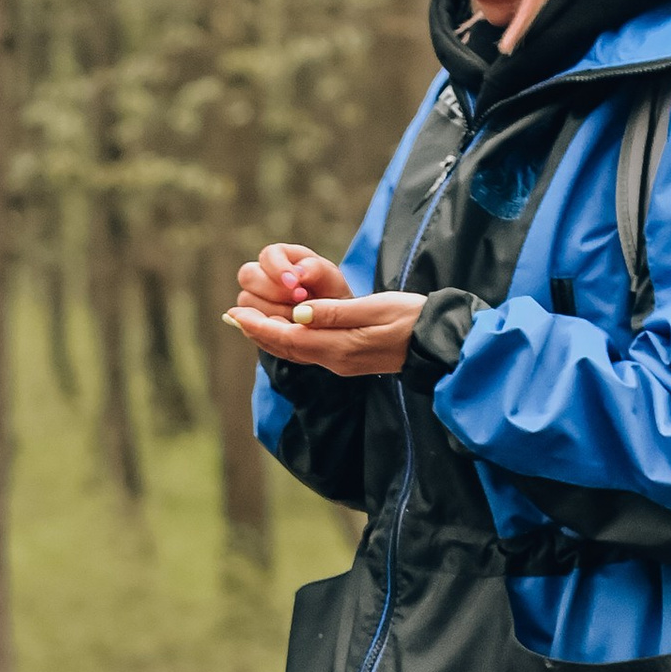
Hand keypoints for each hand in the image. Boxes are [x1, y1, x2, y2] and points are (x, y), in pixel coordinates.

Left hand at [226, 245, 422, 380]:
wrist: (437, 343)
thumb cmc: (412, 319)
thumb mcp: (375, 309)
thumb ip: (336, 313)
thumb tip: (299, 313)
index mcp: (340, 348)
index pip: (290, 338)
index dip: (260, 327)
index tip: (237, 313)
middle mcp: (335, 360)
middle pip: (287, 348)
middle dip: (258, 332)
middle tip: (232, 315)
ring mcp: (341, 362)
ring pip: (296, 351)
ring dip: (270, 337)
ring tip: (247, 322)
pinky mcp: (348, 359)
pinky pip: (308, 351)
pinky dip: (289, 339)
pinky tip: (282, 329)